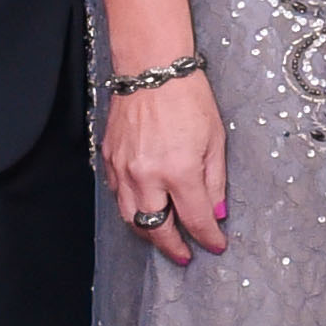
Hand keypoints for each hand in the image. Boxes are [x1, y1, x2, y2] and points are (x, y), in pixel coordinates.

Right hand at [104, 62, 227, 262]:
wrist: (152, 71)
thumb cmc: (189, 99)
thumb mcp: (216, 140)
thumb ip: (215, 182)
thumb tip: (216, 213)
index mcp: (178, 171)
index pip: (195, 219)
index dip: (207, 238)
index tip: (215, 246)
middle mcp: (146, 176)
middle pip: (155, 228)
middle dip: (172, 246)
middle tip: (185, 255)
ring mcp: (123, 169)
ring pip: (130, 217)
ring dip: (148, 233)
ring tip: (165, 238)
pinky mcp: (109, 160)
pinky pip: (118, 196)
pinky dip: (131, 208)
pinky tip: (144, 210)